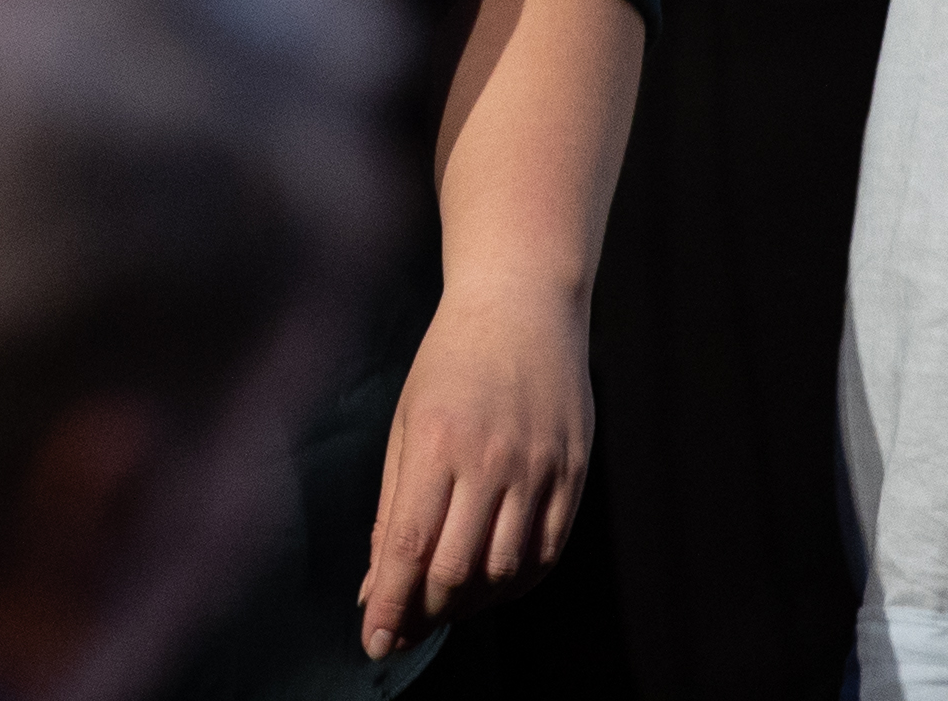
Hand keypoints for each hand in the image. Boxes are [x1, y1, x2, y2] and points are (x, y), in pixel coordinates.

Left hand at [359, 273, 590, 657]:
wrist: (522, 304)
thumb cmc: (450, 363)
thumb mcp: (406, 424)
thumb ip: (392, 509)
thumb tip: (373, 588)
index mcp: (437, 441)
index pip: (410, 546)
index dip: (390, 604)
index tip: (373, 643)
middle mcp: (491, 458)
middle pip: (458, 569)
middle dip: (427, 612)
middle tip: (407, 625)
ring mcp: (540, 467)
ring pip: (505, 570)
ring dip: (471, 603)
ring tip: (446, 601)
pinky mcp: (574, 473)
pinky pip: (546, 553)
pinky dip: (516, 583)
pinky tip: (492, 583)